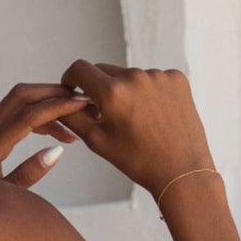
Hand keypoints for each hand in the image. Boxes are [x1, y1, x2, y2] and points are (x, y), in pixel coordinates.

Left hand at [0, 81, 90, 187]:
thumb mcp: (1, 197)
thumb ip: (28, 175)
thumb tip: (56, 152)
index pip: (27, 115)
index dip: (56, 106)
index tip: (81, 104)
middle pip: (21, 95)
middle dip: (53, 92)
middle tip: (81, 100)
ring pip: (18, 102)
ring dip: (46, 104)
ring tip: (74, 121)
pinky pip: (15, 115)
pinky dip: (38, 117)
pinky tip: (56, 134)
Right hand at [58, 61, 214, 198]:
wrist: (182, 172)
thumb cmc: (138, 161)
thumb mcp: (97, 142)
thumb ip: (73, 117)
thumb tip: (59, 100)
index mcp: (112, 93)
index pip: (80, 69)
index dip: (71, 78)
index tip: (73, 88)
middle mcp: (135, 77)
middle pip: (105, 71)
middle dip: (100, 89)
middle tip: (106, 114)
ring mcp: (159, 75)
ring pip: (130, 76)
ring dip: (127, 92)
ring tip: (137, 120)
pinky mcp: (177, 78)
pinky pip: (153, 79)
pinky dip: (149, 92)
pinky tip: (155, 115)